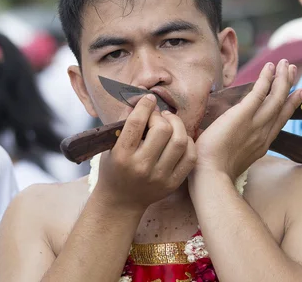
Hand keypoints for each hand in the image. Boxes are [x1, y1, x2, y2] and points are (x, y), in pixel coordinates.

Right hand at [93, 94, 196, 210]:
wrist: (121, 202)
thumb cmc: (114, 169)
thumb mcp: (111, 146)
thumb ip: (124, 122)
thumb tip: (142, 99)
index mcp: (122, 155)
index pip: (137, 123)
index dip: (145, 105)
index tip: (149, 99)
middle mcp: (141, 167)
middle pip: (163, 130)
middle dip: (162, 116)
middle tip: (159, 115)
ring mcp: (159, 177)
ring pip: (180, 141)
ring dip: (178, 126)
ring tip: (170, 123)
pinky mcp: (173, 183)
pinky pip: (190, 156)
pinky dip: (188, 142)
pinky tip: (179, 138)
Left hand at [192, 59, 301, 180]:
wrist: (210, 176)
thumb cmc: (213, 172)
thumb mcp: (232, 160)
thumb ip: (235, 149)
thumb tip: (227, 143)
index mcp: (261, 145)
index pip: (278, 121)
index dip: (289, 105)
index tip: (297, 94)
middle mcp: (263, 133)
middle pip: (281, 105)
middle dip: (288, 86)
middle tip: (292, 71)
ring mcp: (255, 124)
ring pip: (275, 97)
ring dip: (281, 78)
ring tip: (285, 63)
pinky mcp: (243, 115)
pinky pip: (259, 92)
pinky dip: (266, 78)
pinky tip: (270, 67)